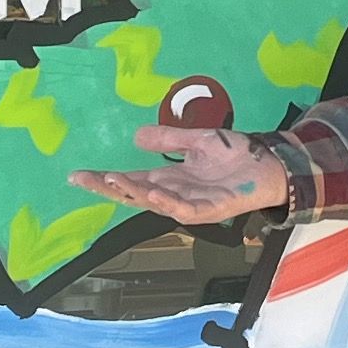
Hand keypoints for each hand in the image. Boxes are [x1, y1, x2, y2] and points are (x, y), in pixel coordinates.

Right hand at [71, 124, 291, 225]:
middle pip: (134, 194)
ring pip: (154, 203)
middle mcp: (175, 194)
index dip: (104, 179)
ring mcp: (191, 205)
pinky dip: (167, 202)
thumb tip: (136, 137)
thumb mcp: (196, 140)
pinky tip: (152, 193)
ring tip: (111, 180)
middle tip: (83, 179)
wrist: (270, 165)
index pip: (130, 179)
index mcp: (169, 179)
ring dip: (133, 193)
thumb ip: (169, 139)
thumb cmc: (236, 156)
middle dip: (107, 188)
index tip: (77, 174)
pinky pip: (184, 209)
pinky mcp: (210, 210)